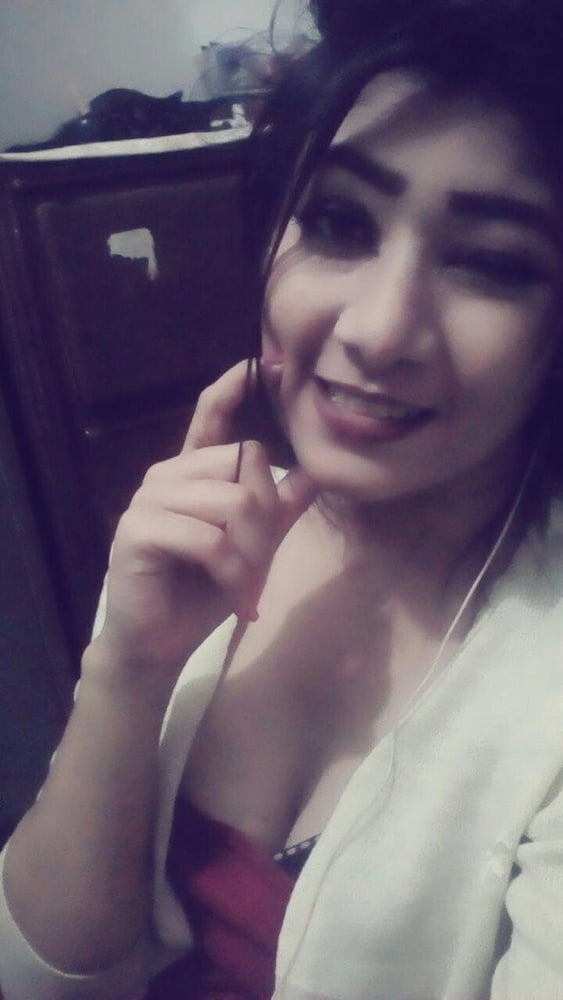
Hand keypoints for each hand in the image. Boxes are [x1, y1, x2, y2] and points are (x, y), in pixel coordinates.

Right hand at [90, 360, 315, 686]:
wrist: (158, 644)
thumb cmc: (202, 591)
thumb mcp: (253, 546)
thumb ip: (279, 507)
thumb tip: (316, 471)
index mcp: (191, 472)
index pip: (210, 417)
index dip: (233, 389)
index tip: (263, 363)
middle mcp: (166, 475)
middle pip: (245, 464)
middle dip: (265, 519)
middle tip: (257, 564)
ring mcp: (148, 500)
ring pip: (232, 502)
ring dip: (250, 553)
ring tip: (244, 585)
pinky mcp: (138, 531)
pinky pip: (208, 538)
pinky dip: (230, 572)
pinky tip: (231, 594)